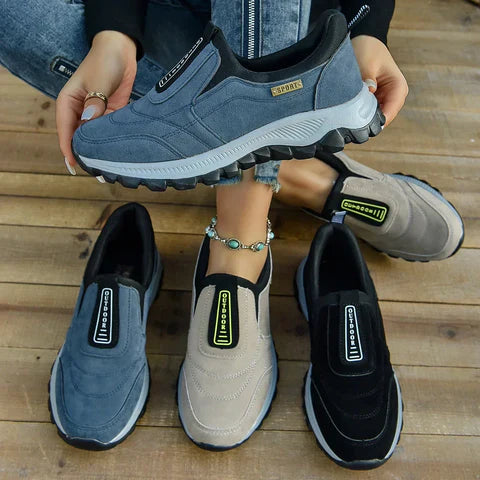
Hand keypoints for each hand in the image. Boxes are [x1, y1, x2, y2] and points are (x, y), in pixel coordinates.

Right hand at [56, 31, 136, 173]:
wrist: (121, 50)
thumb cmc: (104, 62)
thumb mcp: (97, 82)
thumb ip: (95, 104)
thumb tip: (90, 124)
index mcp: (68, 103)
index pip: (66, 130)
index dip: (69, 149)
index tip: (75, 166)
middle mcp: (80, 111)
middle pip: (80, 137)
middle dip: (86, 154)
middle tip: (97, 174)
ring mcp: (95, 114)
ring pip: (95, 137)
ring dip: (100, 151)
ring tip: (108, 169)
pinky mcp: (110, 114)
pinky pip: (109, 132)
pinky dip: (112, 142)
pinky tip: (118, 154)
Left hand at [352, 35, 407, 126]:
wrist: (364, 43)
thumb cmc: (368, 50)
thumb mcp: (367, 61)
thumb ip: (368, 78)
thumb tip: (369, 91)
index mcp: (398, 87)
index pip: (390, 111)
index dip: (375, 121)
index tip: (359, 126)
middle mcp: (394, 97)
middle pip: (381, 119)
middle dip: (366, 123)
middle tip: (348, 125)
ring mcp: (384, 101)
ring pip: (374, 119)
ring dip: (361, 120)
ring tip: (346, 119)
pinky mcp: (374, 102)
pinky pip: (367, 114)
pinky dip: (358, 115)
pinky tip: (347, 115)